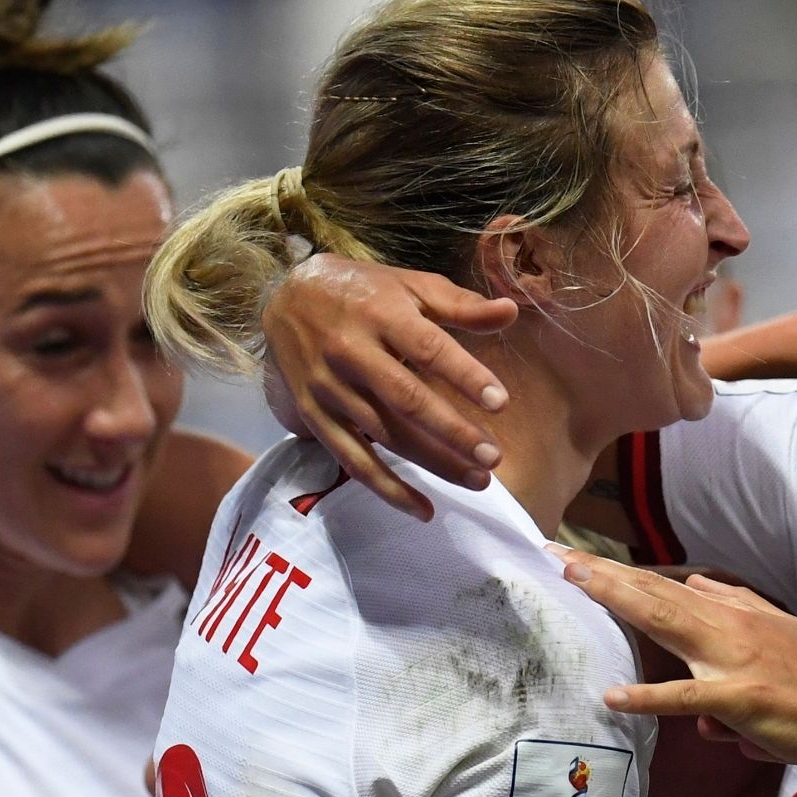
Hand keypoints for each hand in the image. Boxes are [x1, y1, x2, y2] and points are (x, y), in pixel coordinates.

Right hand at [260, 252, 519, 519]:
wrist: (285, 296)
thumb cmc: (364, 293)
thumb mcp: (411, 287)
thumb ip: (460, 305)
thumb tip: (511, 312)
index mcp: (381, 314)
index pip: (429, 348)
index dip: (465, 376)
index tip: (501, 403)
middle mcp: (351, 352)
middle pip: (406, 399)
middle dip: (453, 432)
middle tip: (493, 457)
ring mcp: (330, 388)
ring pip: (385, 435)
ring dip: (433, 462)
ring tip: (478, 480)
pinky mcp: (315, 416)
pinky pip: (353, 459)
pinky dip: (387, 489)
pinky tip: (423, 509)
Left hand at [550, 547, 796, 776]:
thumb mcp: (779, 628)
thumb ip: (736, 604)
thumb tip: (698, 583)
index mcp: (734, 615)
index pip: (664, 587)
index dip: (618, 572)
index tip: (575, 556)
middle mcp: (729, 628)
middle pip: (655, 595)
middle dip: (604, 573)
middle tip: (555, 552)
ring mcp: (733, 660)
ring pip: (666, 624)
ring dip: (620, 601)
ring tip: (577, 584)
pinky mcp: (740, 698)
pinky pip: (686, 698)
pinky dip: (650, 697)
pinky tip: (614, 695)